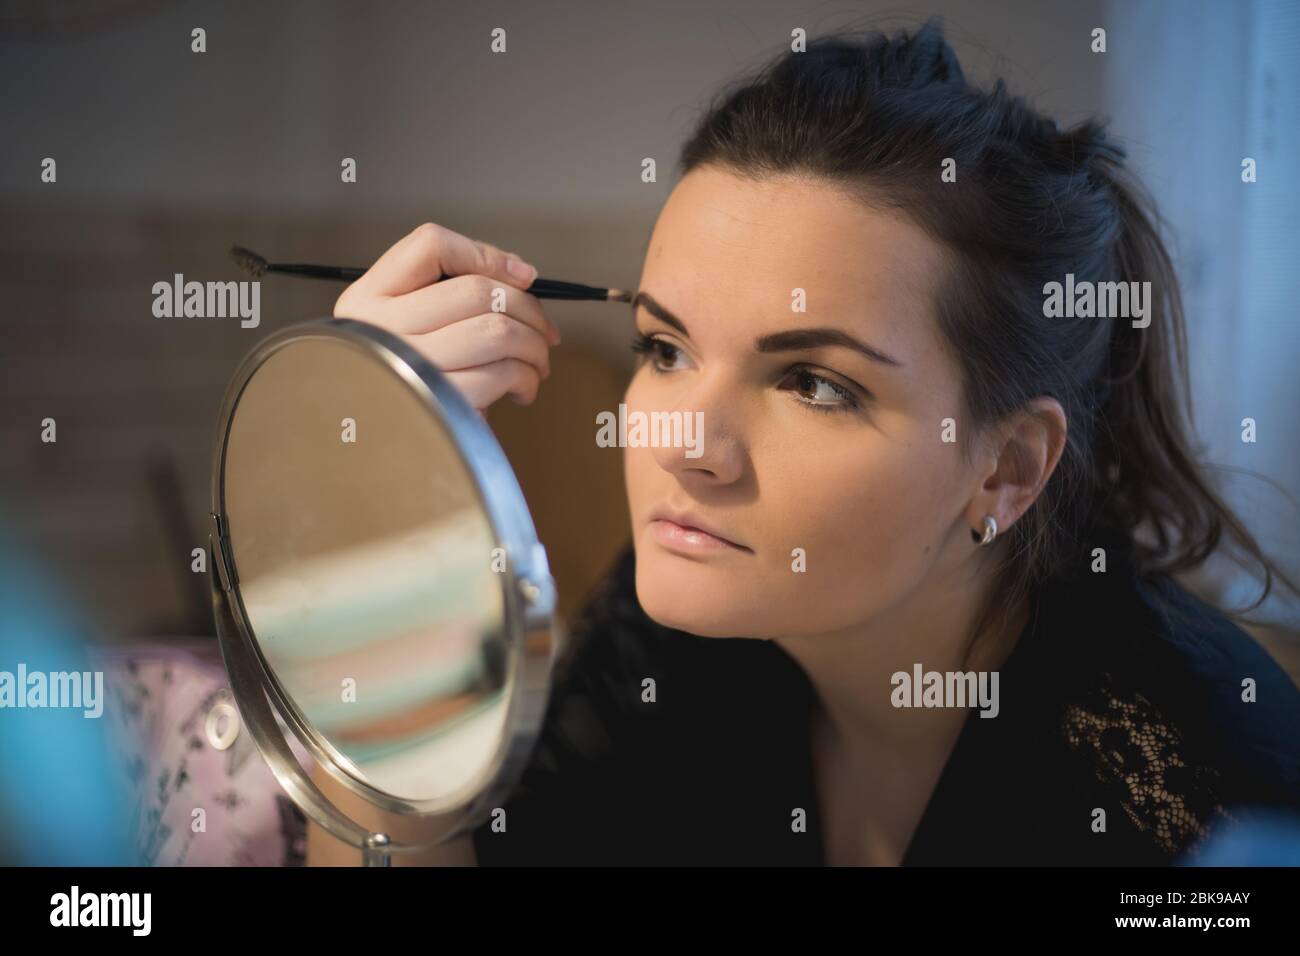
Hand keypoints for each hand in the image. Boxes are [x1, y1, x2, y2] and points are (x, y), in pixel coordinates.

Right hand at [333, 222, 560, 410]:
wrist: (383, 457)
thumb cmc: (413, 388)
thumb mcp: (413, 332)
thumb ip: (450, 296)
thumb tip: (521, 274)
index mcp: (367, 300)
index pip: (428, 245)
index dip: (485, 255)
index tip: (522, 276)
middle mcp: (378, 328)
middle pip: (477, 290)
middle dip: (529, 309)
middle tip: (545, 332)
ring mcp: (406, 367)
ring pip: (497, 330)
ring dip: (534, 346)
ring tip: (537, 362)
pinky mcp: (437, 403)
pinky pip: (502, 373)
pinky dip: (528, 378)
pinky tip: (522, 390)